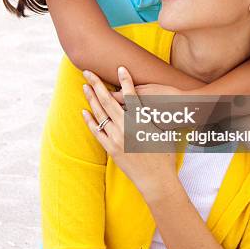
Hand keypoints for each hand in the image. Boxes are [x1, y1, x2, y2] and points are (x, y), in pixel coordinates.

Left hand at [82, 67, 177, 202]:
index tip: (120, 68)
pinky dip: (90, 121)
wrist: (157, 180)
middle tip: (88, 72)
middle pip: (108, 101)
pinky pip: (97, 132)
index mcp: (142, 121)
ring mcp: (117, 138)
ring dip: (91, 99)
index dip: (125, 81)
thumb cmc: (164, 156)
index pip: (132, 95)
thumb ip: (153, 117)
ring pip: (100, 114)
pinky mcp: (111, 149)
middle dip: (97, 84)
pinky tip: (85, 112)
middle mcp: (126, 127)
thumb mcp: (163, 131)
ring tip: (85, 86)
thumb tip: (149, 104)